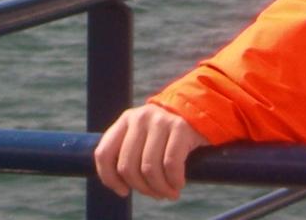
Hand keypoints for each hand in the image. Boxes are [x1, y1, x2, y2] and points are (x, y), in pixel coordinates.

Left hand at [93, 103, 207, 200]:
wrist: (201, 112)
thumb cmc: (167, 135)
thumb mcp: (144, 136)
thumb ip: (129, 153)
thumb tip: (120, 186)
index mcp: (126, 120)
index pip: (104, 153)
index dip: (109, 179)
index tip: (123, 191)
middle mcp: (140, 118)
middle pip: (127, 167)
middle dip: (141, 188)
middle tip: (155, 194)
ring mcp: (160, 121)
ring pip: (149, 169)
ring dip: (159, 189)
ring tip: (168, 193)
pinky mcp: (181, 127)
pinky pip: (171, 165)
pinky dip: (174, 181)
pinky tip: (179, 185)